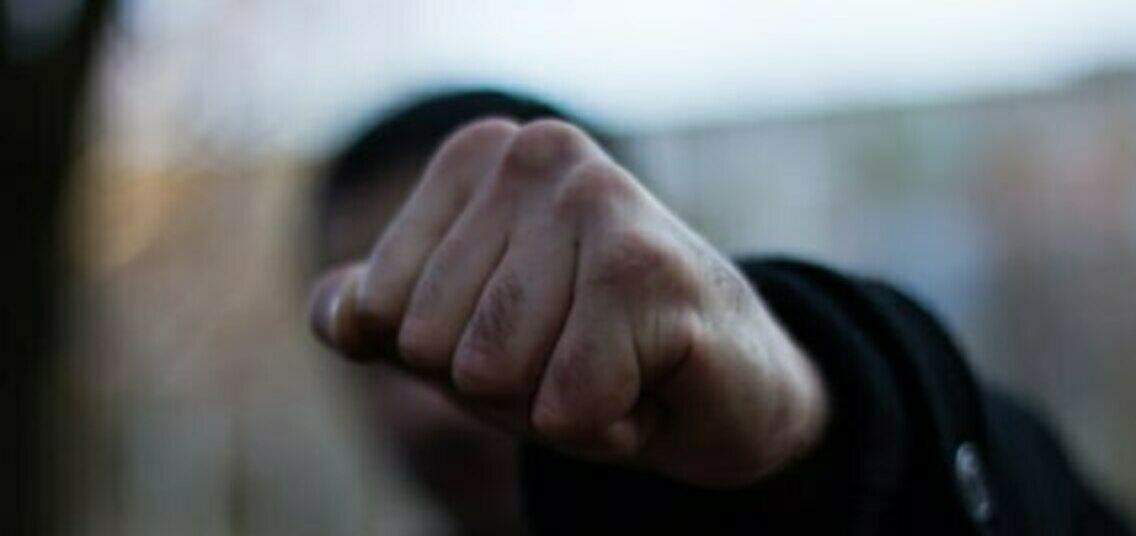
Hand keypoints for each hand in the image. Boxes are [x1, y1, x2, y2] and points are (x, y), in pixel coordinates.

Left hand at [309, 118, 826, 486]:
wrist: (728, 385)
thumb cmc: (588, 352)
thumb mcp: (465, 333)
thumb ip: (381, 315)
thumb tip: (338, 313)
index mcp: (480, 156)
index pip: (375, 310)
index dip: (445, 360)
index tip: (528, 335)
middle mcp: (536, 155)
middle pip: (432, 344)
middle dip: (503, 387)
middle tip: (578, 354)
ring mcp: (597, 202)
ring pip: (491, 375)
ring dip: (554, 405)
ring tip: (613, 363)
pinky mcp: (650, 272)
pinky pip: (564, 408)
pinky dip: (607, 427)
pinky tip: (651, 381)